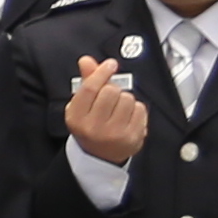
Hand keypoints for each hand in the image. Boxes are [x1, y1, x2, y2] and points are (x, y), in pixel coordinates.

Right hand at [63, 51, 149, 166]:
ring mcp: (114, 134)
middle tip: (110, 99)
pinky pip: (140, 109)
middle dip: (113, 89)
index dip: (101, 72)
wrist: (100, 156)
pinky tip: (128, 118)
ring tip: (118, 110)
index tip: (110, 64)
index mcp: (76, 118)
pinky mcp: (132, 138)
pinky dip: (136, 109)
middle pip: (110, 91)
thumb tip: (86, 60)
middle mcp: (94, 128)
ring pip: (128, 98)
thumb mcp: (82, 105)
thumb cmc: (90, 125)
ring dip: (125, 99)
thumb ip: (86, 81)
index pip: (90, 88)